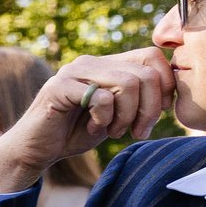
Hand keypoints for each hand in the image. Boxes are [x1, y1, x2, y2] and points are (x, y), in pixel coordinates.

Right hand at [0, 48, 172, 194]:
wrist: (35, 150)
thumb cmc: (75, 133)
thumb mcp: (115, 114)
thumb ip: (136, 98)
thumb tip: (169, 93)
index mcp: (105, 64)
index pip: (151, 56)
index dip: (164, 85)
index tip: (156, 114)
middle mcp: (90, 62)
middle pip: (145, 73)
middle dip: (149, 108)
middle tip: (137, 131)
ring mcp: (72, 72)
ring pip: (127, 83)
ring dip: (127, 115)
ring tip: (114, 131)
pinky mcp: (59, 87)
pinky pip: (102, 98)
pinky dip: (104, 120)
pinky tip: (92, 129)